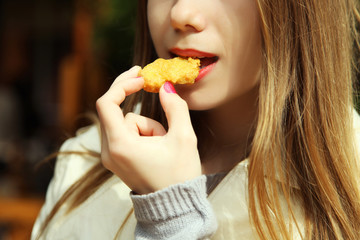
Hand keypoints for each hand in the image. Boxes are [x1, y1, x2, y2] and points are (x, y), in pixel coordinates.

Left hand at [96, 66, 200, 193]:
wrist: (175, 205)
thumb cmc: (180, 174)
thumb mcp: (184, 137)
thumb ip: (175, 107)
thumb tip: (166, 86)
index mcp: (120, 146)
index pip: (106, 104)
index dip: (121, 85)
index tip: (140, 76)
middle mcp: (109, 152)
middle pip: (113, 111)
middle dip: (133, 99)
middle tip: (144, 79)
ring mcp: (111, 157)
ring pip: (124, 124)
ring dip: (145, 125)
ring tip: (163, 143)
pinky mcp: (117, 159)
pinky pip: (126, 135)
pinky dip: (142, 133)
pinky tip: (157, 147)